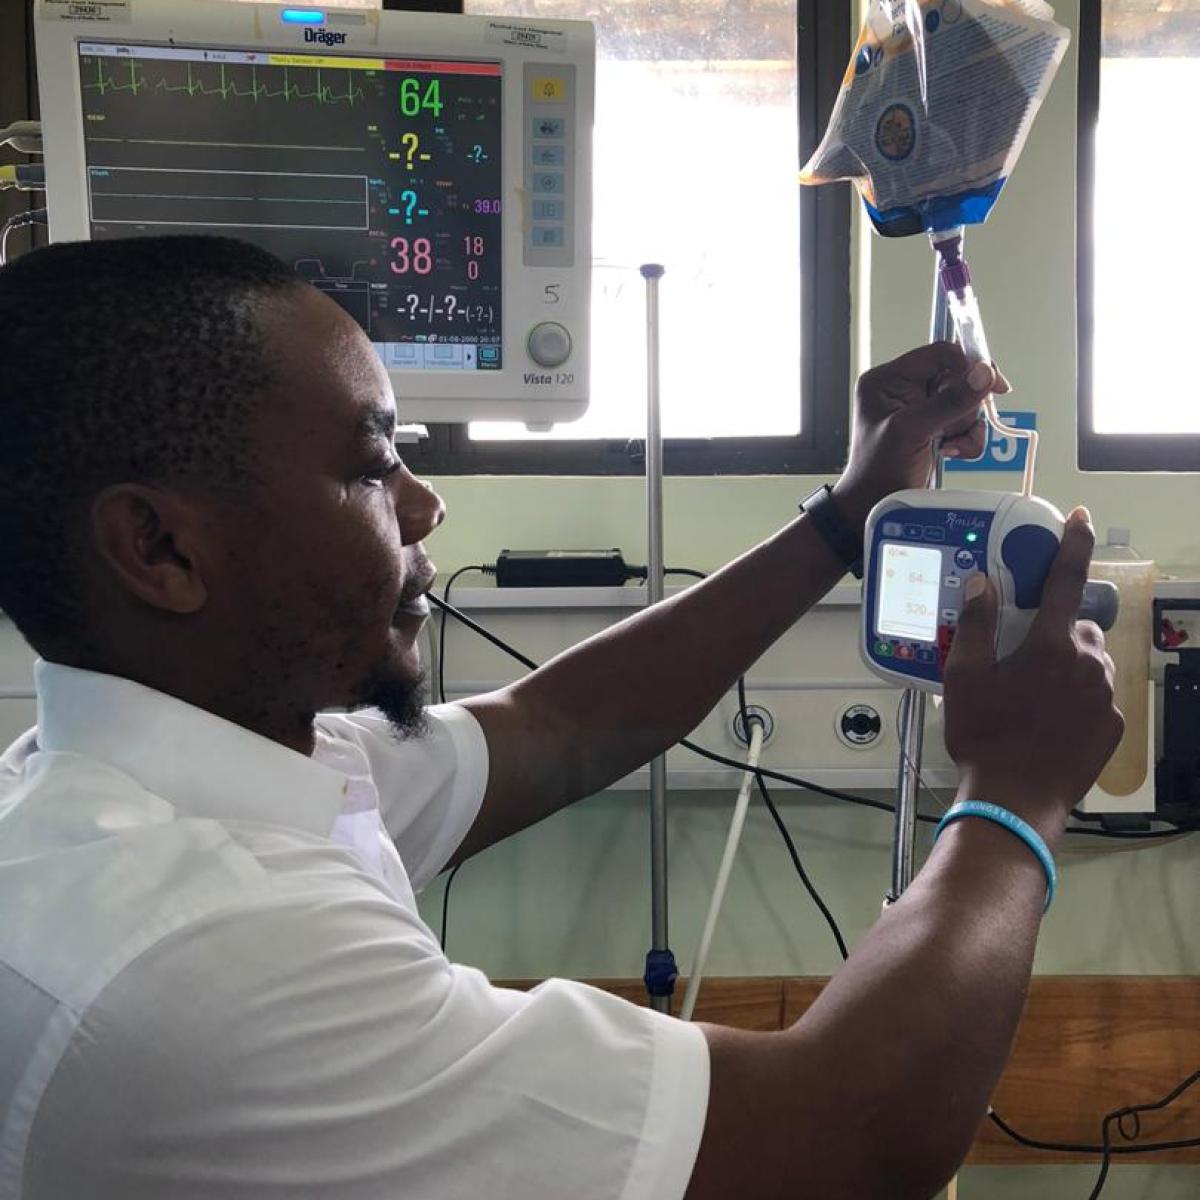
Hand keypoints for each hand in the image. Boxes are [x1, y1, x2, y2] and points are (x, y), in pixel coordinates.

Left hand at [832, 342, 1010, 525]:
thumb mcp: (910, 431)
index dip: (967, 364)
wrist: (873, 508)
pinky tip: (950, 453)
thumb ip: (948, 402)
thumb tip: (983, 373)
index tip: (992, 383)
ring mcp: (922, 410)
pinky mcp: (936, 429)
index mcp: (888, 380)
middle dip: (962, 408)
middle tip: (949, 429)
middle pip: (958, 379)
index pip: (938, 354)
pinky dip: (967, 440)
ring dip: (964, 428)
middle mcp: (905, 390)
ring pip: (967, 403)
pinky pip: (968, 424)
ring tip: (944, 445)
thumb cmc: (877, 471)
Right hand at [941, 509, 1123, 848]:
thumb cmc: (984, 737)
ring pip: (1090, 662)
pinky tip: (1048, 721)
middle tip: (1021, 657)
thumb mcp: (964, 678)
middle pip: (1076, 628)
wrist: (1015, 800)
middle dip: (1054, 632)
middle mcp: (1086, 664)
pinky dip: (1076, 699)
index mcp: (1050, 645)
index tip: (1081, 517)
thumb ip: (975, 626)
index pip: (1064, 580)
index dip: (1072, 544)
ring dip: (1067, 666)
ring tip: (1032, 695)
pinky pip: (1096, 698)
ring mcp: (1104, 697)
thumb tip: (981, 586)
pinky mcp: (1112, 727)